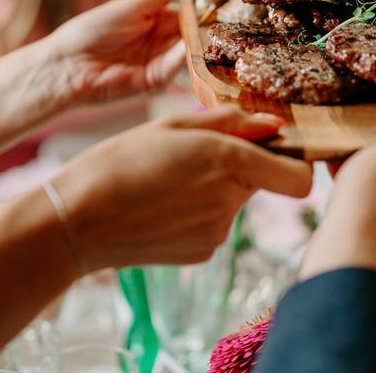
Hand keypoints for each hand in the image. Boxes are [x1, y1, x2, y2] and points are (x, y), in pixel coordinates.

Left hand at [45, 0, 210, 102]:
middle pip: (195, 30)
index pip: (191, 9)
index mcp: (157, 17)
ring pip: (191, 49)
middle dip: (211, 24)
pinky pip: (177, 68)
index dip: (208, 3)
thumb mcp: (135, 2)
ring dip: (202, 41)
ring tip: (217, 31)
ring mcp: (161, 60)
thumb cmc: (94, 28)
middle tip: (232, 16)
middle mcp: (163, 39)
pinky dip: (186, 58)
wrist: (69, 64)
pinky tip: (192, 48)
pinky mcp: (157, 81)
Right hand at [52, 107, 311, 270]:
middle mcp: (231, 201)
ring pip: (236, 199)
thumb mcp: (173, 127)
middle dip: (242, 164)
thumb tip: (272, 124)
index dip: (294, 162)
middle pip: (262, 179)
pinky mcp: (203, 252)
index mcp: (228, 162)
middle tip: (196, 155)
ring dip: (217, 186)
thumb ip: (230, 122)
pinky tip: (164, 205)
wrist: (75, 222)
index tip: (274, 149)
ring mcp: (218, 232)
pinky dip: (200, 210)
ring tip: (170, 180)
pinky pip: (216, 223)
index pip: (300, 178)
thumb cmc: (118, 162)